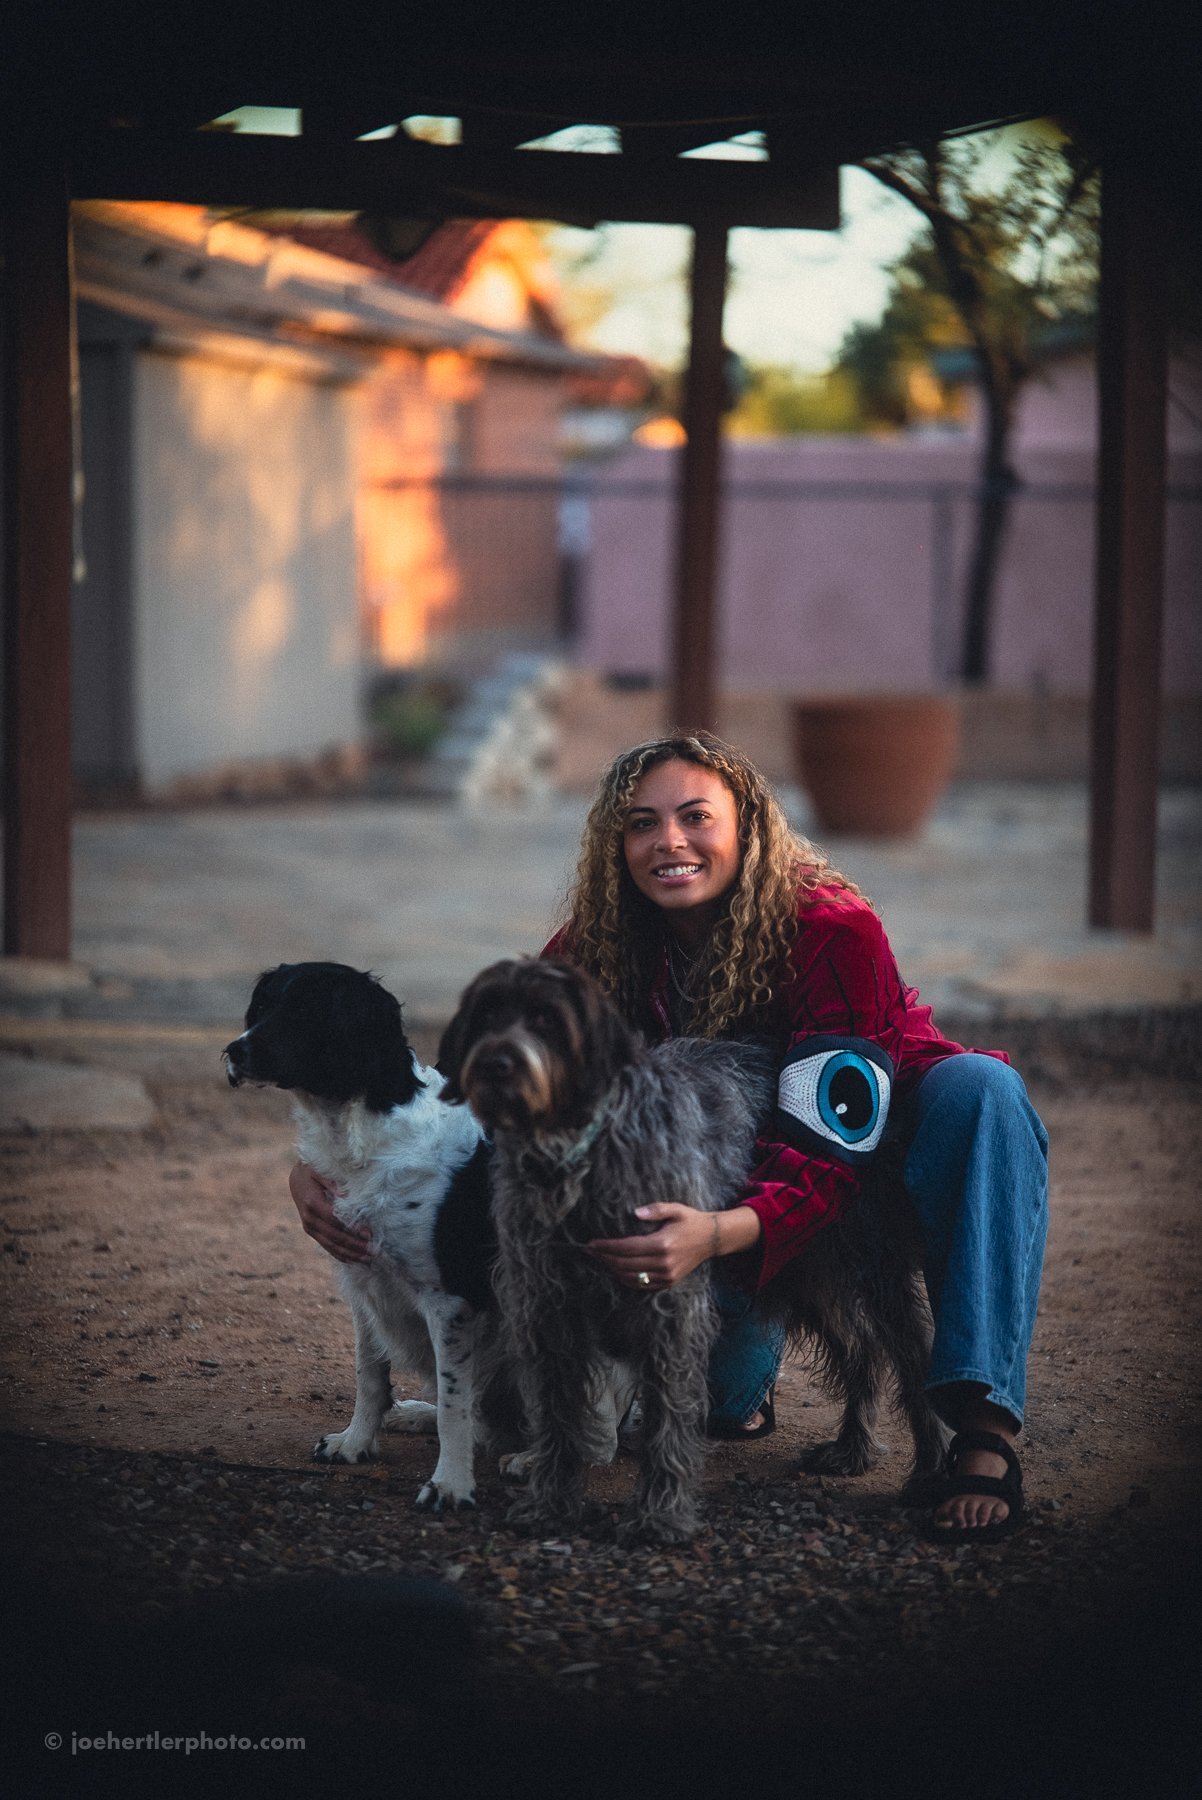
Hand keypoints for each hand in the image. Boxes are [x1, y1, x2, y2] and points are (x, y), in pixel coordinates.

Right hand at [289, 1161, 371, 1263]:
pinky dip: (339, 1254)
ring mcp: (309, 1227)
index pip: (335, 1221)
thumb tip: (345, 1196)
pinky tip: (352, 1260)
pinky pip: (326, 1245)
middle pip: (334, 1237)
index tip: (369, 1234)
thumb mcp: (321, 1170)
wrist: (296, 1177)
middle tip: (374, 1252)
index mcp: (312, 1203)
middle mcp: (309, 1218)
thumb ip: (332, 1182)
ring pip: (331, 1245)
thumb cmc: (312, 1170)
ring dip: (350, 1254)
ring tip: (368, 1260)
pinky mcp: (311, 1231)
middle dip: (355, 1246)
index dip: (352, 1229)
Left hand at [589, 1202, 758, 1291]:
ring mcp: (666, 1275)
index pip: (626, 1248)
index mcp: (662, 1244)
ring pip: (631, 1277)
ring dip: (612, 1269)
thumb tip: (636, 1212)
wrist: (711, 1239)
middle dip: (604, 1258)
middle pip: (625, 1264)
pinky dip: (626, 1279)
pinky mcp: (669, 1282)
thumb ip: (655, 1209)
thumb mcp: (676, 1209)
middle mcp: (663, 1263)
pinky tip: (616, 1270)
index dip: (606, 1247)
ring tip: (600, 1259)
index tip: (592, 1243)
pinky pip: (642, 1285)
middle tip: (590, 1251)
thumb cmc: (691, 1220)